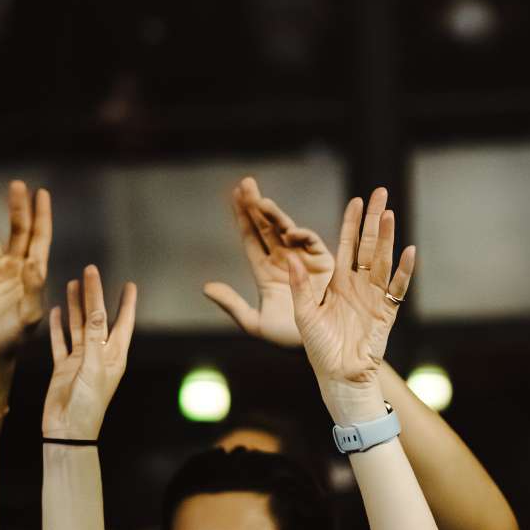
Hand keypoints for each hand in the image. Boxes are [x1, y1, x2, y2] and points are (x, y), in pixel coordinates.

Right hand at [0, 181, 52, 355]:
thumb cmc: (15, 338)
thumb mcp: (29, 315)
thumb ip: (33, 289)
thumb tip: (34, 262)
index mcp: (33, 272)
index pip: (40, 238)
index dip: (41, 215)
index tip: (41, 193)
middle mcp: (15, 267)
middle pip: (18, 231)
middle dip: (18, 208)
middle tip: (16, 184)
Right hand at [42, 267, 136, 440]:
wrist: (68, 431)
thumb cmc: (88, 405)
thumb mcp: (95, 368)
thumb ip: (95, 338)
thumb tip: (99, 310)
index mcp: (114, 356)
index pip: (122, 323)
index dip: (126, 303)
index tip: (130, 284)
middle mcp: (99, 355)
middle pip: (97, 318)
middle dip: (94, 295)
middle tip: (90, 271)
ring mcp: (80, 360)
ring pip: (78, 326)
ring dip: (75, 306)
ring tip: (73, 284)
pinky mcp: (63, 368)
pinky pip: (60, 342)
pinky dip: (58, 327)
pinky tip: (56, 311)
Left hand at [203, 177, 334, 347]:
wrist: (320, 345)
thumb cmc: (288, 337)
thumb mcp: (254, 323)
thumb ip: (231, 305)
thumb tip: (206, 287)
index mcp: (264, 271)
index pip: (250, 238)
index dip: (242, 217)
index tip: (234, 196)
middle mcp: (282, 260)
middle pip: (265, 227)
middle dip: (255, 206)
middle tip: (246, 184)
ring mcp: (302, 259)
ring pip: (285, 230)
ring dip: (274, 214)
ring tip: (261, 200)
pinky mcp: (324, 262)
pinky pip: (311, 243)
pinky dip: (301, 234)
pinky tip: (288, 230)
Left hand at [287, 189, 414, 423]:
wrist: (339, 377)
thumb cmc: (319, 349)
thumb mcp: (304, 314)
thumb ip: (300, 287)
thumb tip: (290, 258)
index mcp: (337, 283)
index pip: (346, 245)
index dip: (351, 223)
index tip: (356, 200)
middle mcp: (357, 285)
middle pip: (367, 245)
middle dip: (373, 220)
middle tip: (380, 192)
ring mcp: (374, 297)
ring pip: (382, 260)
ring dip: (387, 238)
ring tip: (390, 214)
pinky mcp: (386, 312)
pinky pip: (397, 287)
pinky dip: (403, 270)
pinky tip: (408, 251)